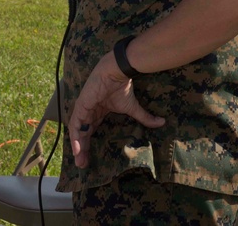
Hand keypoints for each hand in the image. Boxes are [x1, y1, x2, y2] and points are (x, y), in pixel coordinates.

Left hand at [68, 51, 164, 168]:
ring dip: (78, 147)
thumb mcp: (132, 107)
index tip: (89, 161)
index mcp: (97, 112)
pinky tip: (78, 150)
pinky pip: (76, 124)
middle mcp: (88, 112)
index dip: (88, 145)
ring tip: (81, 162)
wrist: (117, 71)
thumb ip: (144, 117)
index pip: (90, 131)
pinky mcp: (81, 105)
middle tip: (83, 166)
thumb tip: (162, 123)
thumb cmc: (122, 86)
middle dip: (82, 150)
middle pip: (82, 134)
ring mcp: (83, 109)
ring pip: (77, 132)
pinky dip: (76, 137)